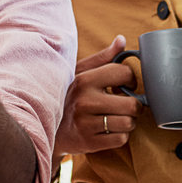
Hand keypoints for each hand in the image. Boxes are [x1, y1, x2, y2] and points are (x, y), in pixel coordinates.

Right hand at [55, 35, 144, 155]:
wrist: (47, 127)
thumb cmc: (69, 95)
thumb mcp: (80, 73)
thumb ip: (103, 58)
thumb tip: (122, 40)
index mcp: (85, 80)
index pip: (124, 73)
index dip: (130, 79)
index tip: (124, 84)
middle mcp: (86, 101)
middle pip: (132, 104)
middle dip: (134, 106)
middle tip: (125, 105)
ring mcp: (87, 123)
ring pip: (128, 123)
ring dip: (127, 122)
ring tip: (116, 118)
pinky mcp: (89, 142)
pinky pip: (121, 139)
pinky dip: (120, 135)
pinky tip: (109, 130)